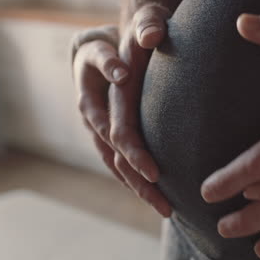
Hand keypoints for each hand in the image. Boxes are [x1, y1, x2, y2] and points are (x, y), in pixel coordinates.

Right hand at [72, 4, 171, 216]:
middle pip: (117, 163)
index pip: (115, 137)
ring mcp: (102, 135)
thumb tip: (122, 74)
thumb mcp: (102, 48)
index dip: (134, 156)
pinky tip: (159, 194)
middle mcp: (95, 126)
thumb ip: (111, 58)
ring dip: (142, 190)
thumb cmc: (100, 49)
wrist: (92, 55)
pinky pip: (124, 164)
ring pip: (120, 169)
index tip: (157, 174)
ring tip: (167, 211)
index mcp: (91, 106)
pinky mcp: (112, 138)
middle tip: (167, 208)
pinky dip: (140, 180)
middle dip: (141, 186)